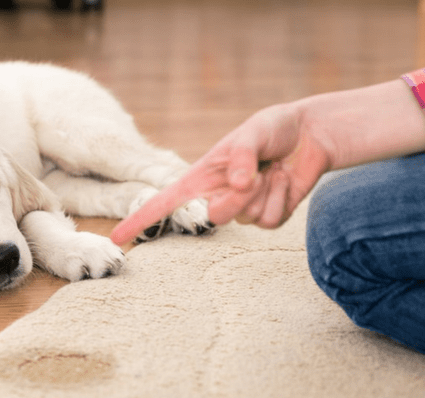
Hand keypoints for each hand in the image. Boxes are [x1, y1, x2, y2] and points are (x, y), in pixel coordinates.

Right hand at [111, 103, 331, 244]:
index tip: (118, 238)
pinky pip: (270, 221)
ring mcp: (242, 209)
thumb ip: (241, 156)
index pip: (164, 202)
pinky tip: (285, 180)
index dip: (140, 219)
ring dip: (265, 192)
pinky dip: (282, 198)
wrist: (310, 135)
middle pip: (215, 217)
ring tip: (273, 170)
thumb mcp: (254, 131)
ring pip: (246, 219)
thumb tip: (236, 184)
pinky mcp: (267, 216)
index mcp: (201, 176)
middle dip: (237, 199)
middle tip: (255, 175)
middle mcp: (217, 195)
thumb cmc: (274, 128)